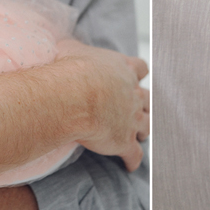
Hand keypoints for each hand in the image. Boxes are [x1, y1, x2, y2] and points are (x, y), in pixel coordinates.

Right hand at [55, 38, 149, 170]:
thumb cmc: (69, 70)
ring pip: (147, 125)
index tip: (135, 75)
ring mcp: (131, 118)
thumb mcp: (70, 49)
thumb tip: (61, 44)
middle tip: (138, 107)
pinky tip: (130, 166)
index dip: (137, 72)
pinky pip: (134, 154)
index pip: (140, 67)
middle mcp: (131, 93)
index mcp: (122, 68)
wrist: (73, 97)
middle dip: (144, 103)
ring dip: (144, 129)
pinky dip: (133, 160)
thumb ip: (72, 48)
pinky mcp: (124, 141)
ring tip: (140, 134)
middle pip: (147, 98)